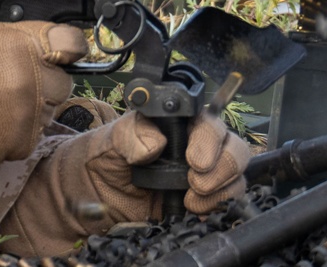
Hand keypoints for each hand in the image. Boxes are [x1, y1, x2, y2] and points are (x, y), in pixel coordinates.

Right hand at [0, 16, 87, 180]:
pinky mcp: (22, 142)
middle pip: (62, 82)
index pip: (70, 40)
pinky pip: (29, 137)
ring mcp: (30, 113)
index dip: (67, 46)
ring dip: (30, 109)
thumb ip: (5, 34)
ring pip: (47, 112)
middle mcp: (34, 78)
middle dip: (44, 82)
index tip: (63, 52)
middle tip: (16, 83)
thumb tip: (20, 38)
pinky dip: (15, 134)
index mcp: (24, 44)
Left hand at [0, 111, 250, 256]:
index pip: (207, 118)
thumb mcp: (106, 142)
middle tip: (194, 181)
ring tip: (191, 199)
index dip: (208, 136)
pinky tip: (195, 209)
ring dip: (221, 187)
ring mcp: (200, 169)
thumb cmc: (98, 158)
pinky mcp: (202, 196)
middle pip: (232, 144)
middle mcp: (193, 141)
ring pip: (234, 171)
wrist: (92, 196)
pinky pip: (228, 197)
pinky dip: (219, 204)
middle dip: (221, 164)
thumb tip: (155, 141)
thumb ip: (128, 136)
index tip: (193, 157)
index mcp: (173, 121)